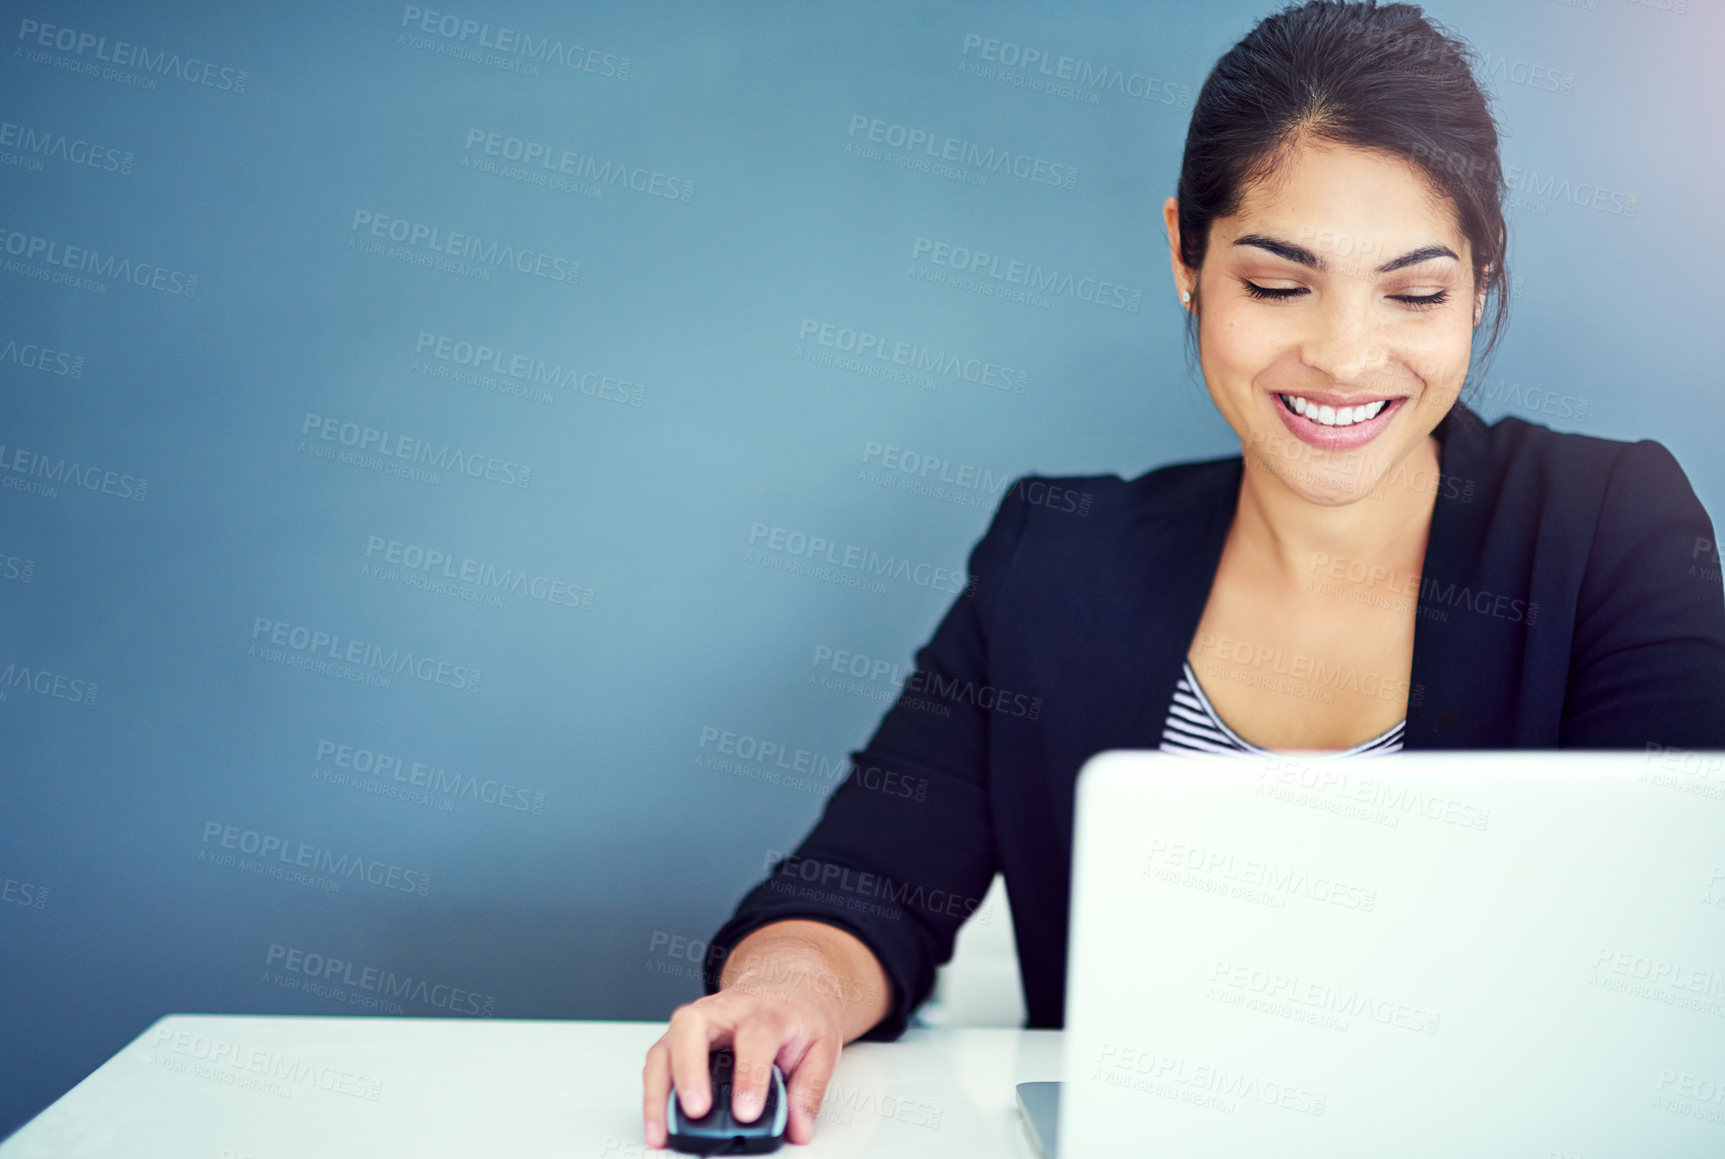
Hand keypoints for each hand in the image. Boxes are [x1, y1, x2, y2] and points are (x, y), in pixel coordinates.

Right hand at [641, 971, 845, 1147]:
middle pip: (693, 1026)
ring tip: (661, 1132)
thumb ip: (808, 1090)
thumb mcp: (821, 1048)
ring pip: (666, 1045)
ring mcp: (697, 1022)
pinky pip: (658, 1062)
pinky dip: (653, 1094)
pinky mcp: (680, 1038)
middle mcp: (724, 1011)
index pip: (754, 1038)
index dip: (749, 1076)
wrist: (786, 986)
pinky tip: (656, 1125)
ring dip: (659, 1091)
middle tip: (696, 1110)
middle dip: (689, 1071)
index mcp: (766, 1012)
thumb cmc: (798, 1017)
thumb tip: (798, 1128)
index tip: (746, 1112)